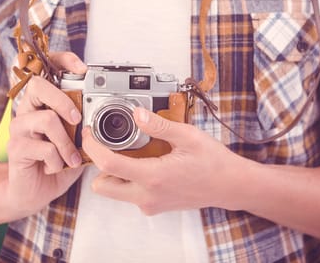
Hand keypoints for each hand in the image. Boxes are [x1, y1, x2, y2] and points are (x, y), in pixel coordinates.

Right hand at [6, 52, 86, 216]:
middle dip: (63, 99)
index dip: (62, 61)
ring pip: (46, 119)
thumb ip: (87, 126)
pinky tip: (57, 167)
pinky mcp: (16, 148)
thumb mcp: (77, 141)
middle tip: (77, 118)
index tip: (83, 69)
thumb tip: (111, 116)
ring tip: (72, 157)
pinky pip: (43, 147)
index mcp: (43, 102)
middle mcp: (28, 110)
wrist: (35, 192)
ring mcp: (19, 128)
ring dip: (66, 142)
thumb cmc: (57, 162)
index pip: (45, 68)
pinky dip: (57, 160)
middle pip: (38, 85)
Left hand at [82, 107, 250, 214]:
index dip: (92, 146)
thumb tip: (136, 112)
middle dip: (98, 165)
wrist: (230, 186)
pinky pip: (130, 193)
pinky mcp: (154, 206)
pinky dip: (129, 178)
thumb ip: (159, 125)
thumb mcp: (187, 136)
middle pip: (101, 186)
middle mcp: (147, 195)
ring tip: (129, 151)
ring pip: (114, 191)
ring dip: (114, 172)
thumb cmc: (213, 162)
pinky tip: (145, 161)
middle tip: (107, 144)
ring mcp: (150, 204)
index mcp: (153, 177)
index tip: (90, 133)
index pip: (108, 164)